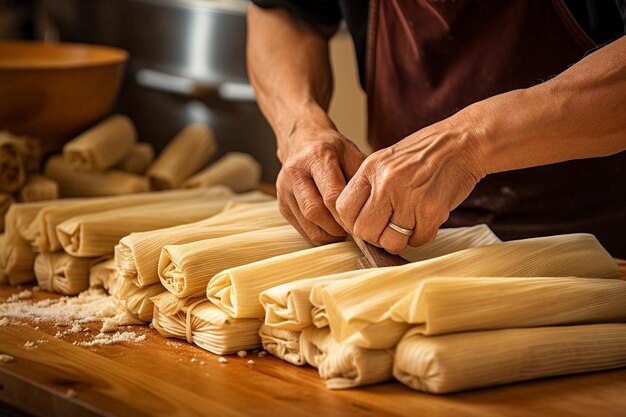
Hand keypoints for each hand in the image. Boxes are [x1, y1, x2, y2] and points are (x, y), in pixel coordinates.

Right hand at [277, 120, 365, 244]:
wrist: (302, 140)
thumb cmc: (332, 149)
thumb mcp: (352, 153)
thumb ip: (362, 178)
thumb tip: (375, 208)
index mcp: (316, 157)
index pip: (331, 195)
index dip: (348, 214)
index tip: (362, 219)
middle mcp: (295, 172)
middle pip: (316, 212)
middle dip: (338, 226)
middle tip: (354, 228)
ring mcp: (284, 190)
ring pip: (308, 225)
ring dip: (330, 234)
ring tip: (344, 229)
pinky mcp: (282, 204)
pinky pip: (302, 230)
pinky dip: (320, 234)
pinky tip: (331, 228)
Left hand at [336, 117, 486, 252]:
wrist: (462, 143)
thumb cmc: (424, 154)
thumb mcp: (386, 160)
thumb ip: (369, 187)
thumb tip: (355, 223)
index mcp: (370, 169)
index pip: (343, 209)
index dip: (352, 222)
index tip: (366, 222)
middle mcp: (386, 183)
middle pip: (364, 231)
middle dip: (375, 237)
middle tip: (388, 228)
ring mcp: (409, 197)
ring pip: (391, 242)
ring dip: (399, 240)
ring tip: (409, 224)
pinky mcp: (431, 210)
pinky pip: (418, 240)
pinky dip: (422, 235)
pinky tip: (426, 219)